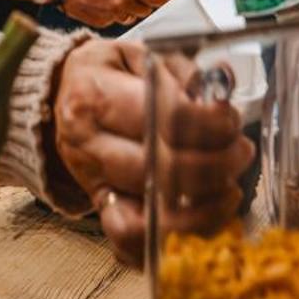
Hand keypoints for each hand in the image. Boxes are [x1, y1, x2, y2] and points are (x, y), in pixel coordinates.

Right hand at [50, 40, 253, 265]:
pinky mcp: (100, 209)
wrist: (57, 97)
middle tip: (240, 152)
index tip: (231, 121)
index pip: (164, 118)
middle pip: (163, 170)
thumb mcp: (139, 55)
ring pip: (149, 218)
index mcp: (96, 95)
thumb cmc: (106, 75)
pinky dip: (169, 242)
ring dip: (203, 211)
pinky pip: (130, 243)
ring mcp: (93, 182)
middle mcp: (89, 144)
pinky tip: (201, 220)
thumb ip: (182, 71)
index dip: (211, 125)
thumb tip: (222, 83)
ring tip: (229, 190)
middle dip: (217, 166)